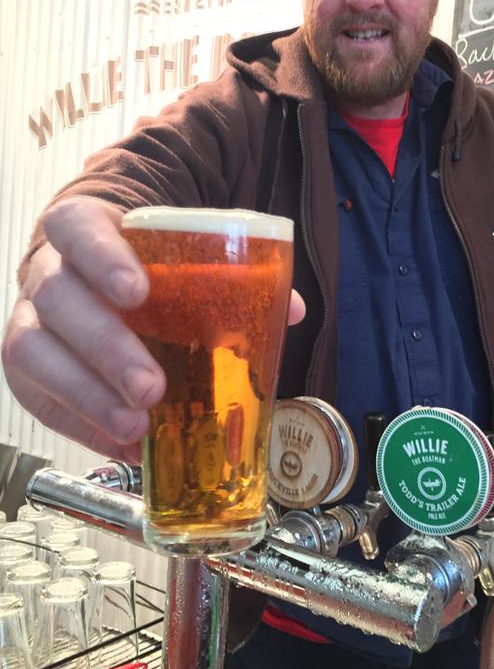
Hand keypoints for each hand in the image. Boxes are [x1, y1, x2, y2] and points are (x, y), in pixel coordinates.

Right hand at [2, 196, 305, 460]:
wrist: (99, 273)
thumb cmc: (146, 267)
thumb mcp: (181, 255)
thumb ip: (233, 276)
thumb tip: (290, 310)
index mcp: (85, 229)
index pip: (77, 227)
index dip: (100, 257)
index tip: (137, 292)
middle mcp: (48, 271)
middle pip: (58, 298)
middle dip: (105, 347)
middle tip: (152, 386)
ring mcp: (31, 318)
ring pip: (32, 351)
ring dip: (86, 395)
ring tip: (136, 425)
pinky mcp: (28, 366)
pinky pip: (37, 397)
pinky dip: (79, 424)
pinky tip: (121, 441)